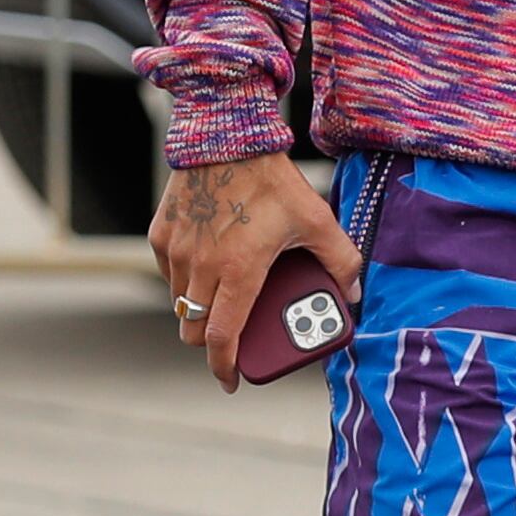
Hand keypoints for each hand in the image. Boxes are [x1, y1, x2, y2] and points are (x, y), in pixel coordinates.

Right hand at [147, 151, 360, 393]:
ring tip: (227, 298)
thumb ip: (340, 260)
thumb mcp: (317, 219)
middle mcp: (200, 266)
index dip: (226, 367)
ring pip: (181, 302)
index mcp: (239, 270)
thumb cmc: (271, 179)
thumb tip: (354, 291)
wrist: (225, 134)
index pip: (223, 338)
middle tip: (234, 337)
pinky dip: (185, 280)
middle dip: (212, 342)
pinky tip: (209, 266)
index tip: (232, 381)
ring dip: (200, 310)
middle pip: (194, 329)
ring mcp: (176, 250)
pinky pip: (169, 272)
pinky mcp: (161, 233)